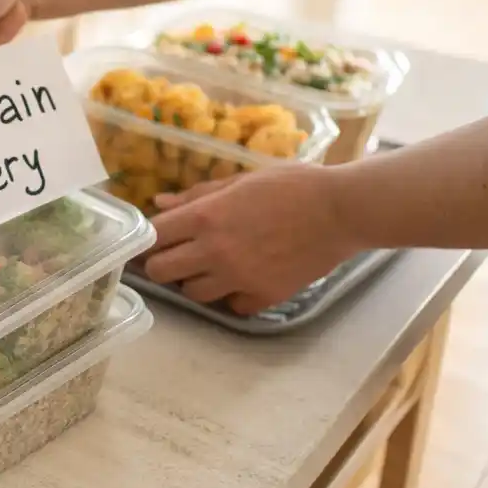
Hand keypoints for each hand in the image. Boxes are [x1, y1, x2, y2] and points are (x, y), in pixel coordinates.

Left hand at [145, 164, 361, 314]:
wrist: (340, 211)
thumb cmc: (292, 185)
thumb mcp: (240, 180)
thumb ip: (198, 195)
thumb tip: (161, 203)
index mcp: (206, 216)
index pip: (153, 237)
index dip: (147, 240)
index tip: (150, 241)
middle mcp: (214, 251)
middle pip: (161, 271)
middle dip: (162, 264)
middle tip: (176, 256)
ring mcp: (238, 278)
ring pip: (192, 293)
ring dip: (195, 281)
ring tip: (212, 266)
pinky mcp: (263, 297)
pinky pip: (231, 306)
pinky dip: (232, 296)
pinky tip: (243, 279)